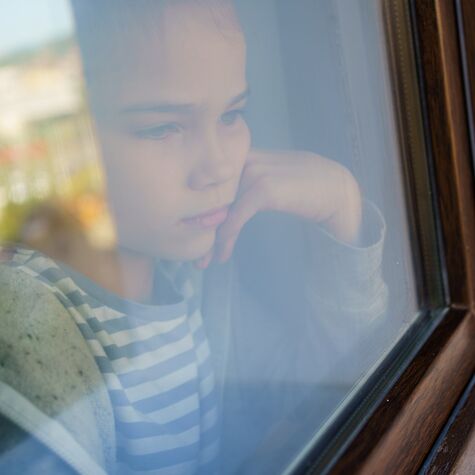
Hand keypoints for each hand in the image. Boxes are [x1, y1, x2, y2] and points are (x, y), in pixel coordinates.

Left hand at [195, 149, 361, 266]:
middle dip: (202, 227)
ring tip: (205, 260)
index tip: (196, 232)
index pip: (213, 184)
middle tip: (195, 253)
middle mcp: (245, 159)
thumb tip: (227, 202)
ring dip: (212, 239)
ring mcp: (254, 172)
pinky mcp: (263, 189)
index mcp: (245, 154)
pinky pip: (235, 218)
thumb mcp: (271, 179)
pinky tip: (223, 255)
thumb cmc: (305, 187)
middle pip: (213, 197)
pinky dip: (227, 238)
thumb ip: (248, 183)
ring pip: (221, 210)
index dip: (203, 209)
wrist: (336, 189)